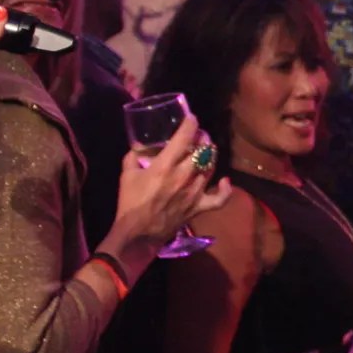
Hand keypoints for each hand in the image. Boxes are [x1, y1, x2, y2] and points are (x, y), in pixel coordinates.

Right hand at [102, 116, 236, 253]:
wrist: (136, 234)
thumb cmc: (130, 203)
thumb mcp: (126, 174)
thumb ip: (134, 156)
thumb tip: (139, 147)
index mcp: (165, 166)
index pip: (185, 137)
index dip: (191, 124)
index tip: (191, 118)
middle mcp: (183, 176)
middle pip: (202, 150)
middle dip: (202, 138)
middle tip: (197, 135)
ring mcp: (194, 192)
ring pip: (211, 168)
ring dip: (210, 155)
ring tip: (206, 149)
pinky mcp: (199, 207)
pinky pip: (219, 199)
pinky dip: (226, 189)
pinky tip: (225, 180)